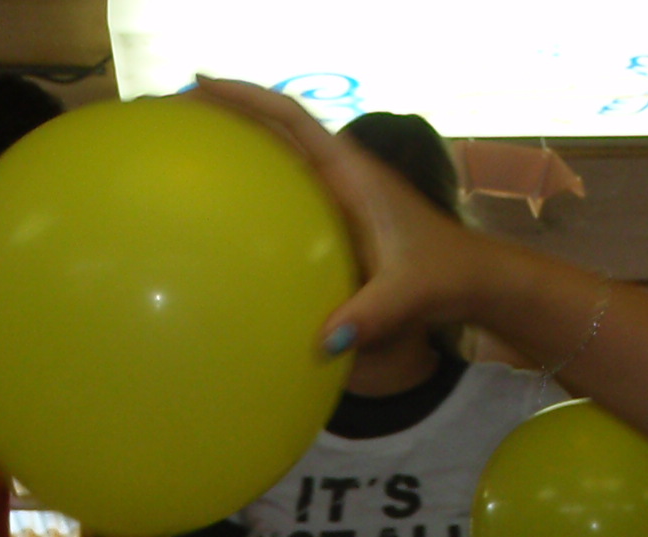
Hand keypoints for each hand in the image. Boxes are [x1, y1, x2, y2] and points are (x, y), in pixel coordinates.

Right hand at [191, 78, 492, 356]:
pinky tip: (224, 209)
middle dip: (229, 111)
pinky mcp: (336, 217)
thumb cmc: (443, 277)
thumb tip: (324, 341)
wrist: (472, 280)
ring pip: (280, 156)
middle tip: (175, 107)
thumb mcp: (407, 296)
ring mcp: (337, 194)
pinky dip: (255, 184)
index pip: (292, 120)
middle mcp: (341, 174)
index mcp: (352, 174)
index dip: (247, 97)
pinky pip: (286, 189)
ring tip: (189, 147)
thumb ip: (369, 316)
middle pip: (276, 128)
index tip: (201, 84)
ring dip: (239, 144)